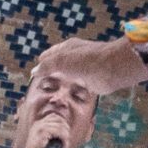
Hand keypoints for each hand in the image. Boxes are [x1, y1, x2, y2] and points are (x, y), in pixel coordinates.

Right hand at [17, 111, 72, 147]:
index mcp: (38, 124)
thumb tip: (66, 132)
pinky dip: (64, 138)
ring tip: (66, 144)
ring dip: (66, 135)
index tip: (66, 133)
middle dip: (66, 128)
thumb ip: (50, 135)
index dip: (63, 123)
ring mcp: (39, 128)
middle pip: (58, 119)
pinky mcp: (41, 134)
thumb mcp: (44, 141)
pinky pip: (58, 132)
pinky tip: (64, 145)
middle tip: (67, 139)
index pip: (54, 116)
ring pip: (60, 126)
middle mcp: (38, 124)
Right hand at [33, 37, 147, 98]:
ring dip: (61, 86)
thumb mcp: (61, 60)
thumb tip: (34, 72)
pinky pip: (78, 88)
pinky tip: (65, 99)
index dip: (41, 65)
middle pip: (58, 67)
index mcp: (67, 48)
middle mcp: (74, 58)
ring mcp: (83, 70)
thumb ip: (47, 66)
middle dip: (51, 76)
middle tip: (40, 88)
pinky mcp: (91, 82)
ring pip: (68, 78)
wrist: (113, 68)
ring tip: (50, 96)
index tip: (34, 76)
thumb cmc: (85, 60)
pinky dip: (72, 93)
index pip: (49, 56)